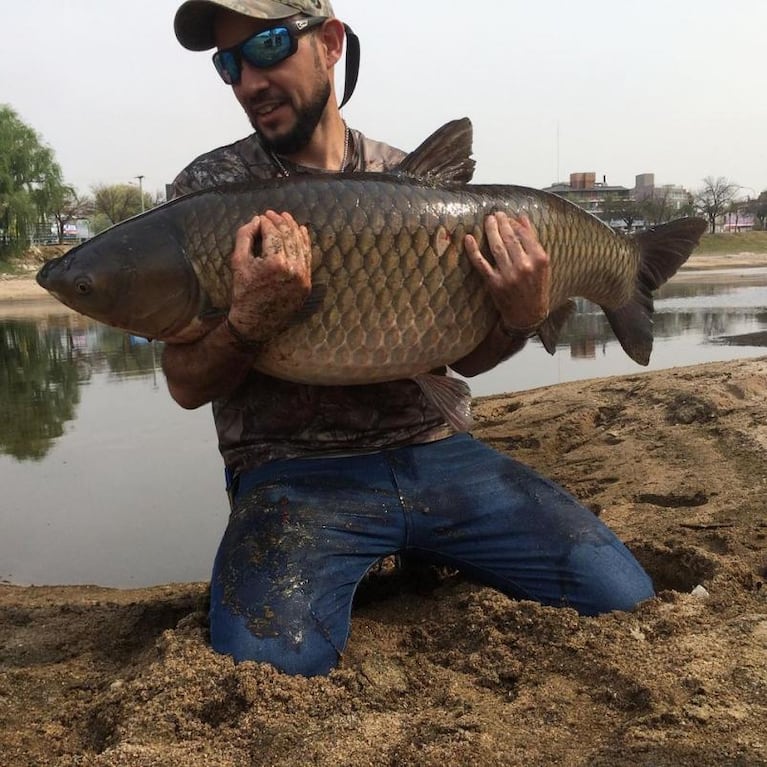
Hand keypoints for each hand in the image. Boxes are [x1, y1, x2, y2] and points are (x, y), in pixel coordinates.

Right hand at [227, 210, 312, 342]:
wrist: (256, 322)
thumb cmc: (244, 292)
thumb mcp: (238, 262)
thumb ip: (245, 236)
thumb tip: (257, 219)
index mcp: (275, 263)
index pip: (273, 233)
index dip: (267, 222)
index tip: (261, 216)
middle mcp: (293, 269)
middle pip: (289, 236)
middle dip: (280, 221)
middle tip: (273, 214)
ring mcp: (303, 277)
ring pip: (301, 245)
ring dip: (293, 229)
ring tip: (286, 218)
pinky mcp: (307, 284)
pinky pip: (308, 258)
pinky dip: (304, 243)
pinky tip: (301, 231)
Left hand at [465, 212, 550, 333]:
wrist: (528, 314)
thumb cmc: (536, 287)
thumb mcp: (542, 265)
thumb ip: (533, 241)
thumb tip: (522, 218)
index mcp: (539, 260)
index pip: (524, 235)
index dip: (513, 223)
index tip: (507, 217)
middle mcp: (524, 266)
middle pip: (509, 239)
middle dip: (501, 223)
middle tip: (496, 214)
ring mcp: (508, 275)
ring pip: (496, 247)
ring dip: (490, 231)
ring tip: (488, 220)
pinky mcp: (494, 283)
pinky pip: (481, 264)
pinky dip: (473, 251)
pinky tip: (468, 238)